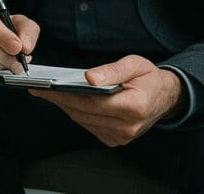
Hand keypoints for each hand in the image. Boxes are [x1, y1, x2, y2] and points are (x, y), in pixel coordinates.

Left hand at [29, 55, 184, 145]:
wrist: (165, 97)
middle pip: (83, 112)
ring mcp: (121, 136)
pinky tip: (64, 100)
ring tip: (45, 91)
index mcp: (134, 106)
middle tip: (37, 87)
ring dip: (64, 106)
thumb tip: (88, 78)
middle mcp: (128, 126)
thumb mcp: (134, 64)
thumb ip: (112, 71)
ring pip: (83, 119)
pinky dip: (75, 112)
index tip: (45, 86)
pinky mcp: (115, 139)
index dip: (65, 93)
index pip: (92, 101)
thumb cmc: (149, 78)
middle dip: (58, 99)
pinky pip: (88, 124)